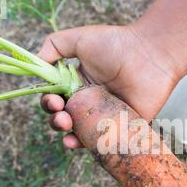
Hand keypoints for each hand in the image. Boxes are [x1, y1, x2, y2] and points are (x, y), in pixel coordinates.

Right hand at [37, 24, 179, 147]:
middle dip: (57, 122)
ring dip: (69, 137)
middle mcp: (92, 103)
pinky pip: (105, 143)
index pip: (57, 100)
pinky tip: (80, 143)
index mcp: (79, 85)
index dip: (49, 103)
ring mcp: (108, 117)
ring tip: (67, 129)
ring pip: (83, 134)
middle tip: (62, 116)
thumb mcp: (79, 39)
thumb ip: (54, 46)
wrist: (151, 55)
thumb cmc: (117, 44)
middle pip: (67, 120)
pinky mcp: (124, 129)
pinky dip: (91, 147)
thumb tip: (35, 61)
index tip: (53, 100)